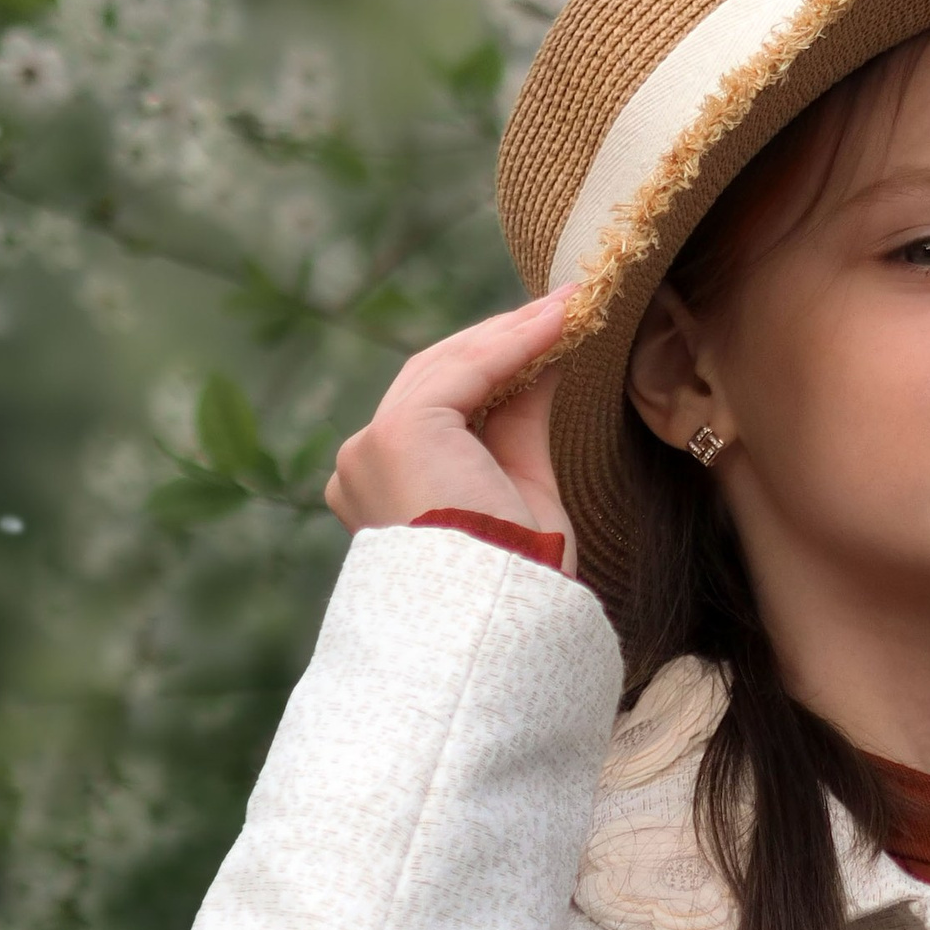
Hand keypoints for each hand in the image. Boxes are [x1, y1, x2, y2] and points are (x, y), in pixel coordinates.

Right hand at [325, 291, 576, 566]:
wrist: (501, 622)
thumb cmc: (516, 578)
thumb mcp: (521, 486)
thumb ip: (519, 424)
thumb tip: (542, 363)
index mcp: (380, 489)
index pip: (435, 408)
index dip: (492, 368)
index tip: (546, 338)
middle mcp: (361, 466)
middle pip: (434, 379)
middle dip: (501, 341)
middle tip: (560, 311)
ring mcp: (372, 447)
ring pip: (445, 368)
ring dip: (512, 333)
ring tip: (567, 308)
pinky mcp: (398, 434)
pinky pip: (464, 371)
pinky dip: (513, 342)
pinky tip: (555, 322)